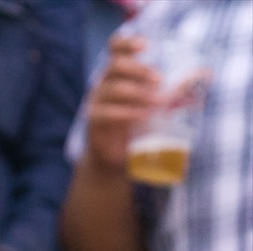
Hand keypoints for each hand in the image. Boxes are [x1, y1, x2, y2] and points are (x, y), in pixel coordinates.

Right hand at [86, 35, 160, 169]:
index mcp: (117, 75)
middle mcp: (104, 84)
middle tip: (159, 80)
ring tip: (158, 103)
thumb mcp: (154, 105)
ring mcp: (96, 103)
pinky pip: (107, 113)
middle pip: (115, 65)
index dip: (127, 43)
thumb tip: (205, 75)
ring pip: (113, 89)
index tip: (145, 47)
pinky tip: (143, 116)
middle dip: (139, 70)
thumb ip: (173, 90)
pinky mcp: (94, 122)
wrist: (114, 158)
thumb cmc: (135, 127)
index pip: (115, 49)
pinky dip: (127, 113)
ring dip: (138, 93)